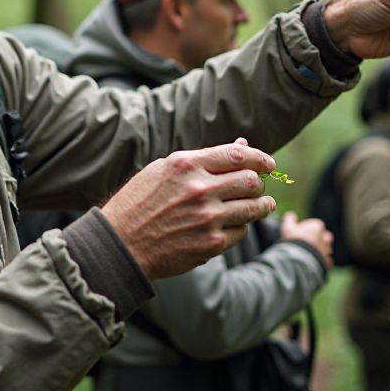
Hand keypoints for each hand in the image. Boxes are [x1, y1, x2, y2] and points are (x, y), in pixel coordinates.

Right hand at [101, 138, 277, 279]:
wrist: (121, 244)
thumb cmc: (140, 203)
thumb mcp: (164, 170)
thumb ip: (204, 159)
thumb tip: (242, 146)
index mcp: (185, 164)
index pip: (238, 155)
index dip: (260, 158)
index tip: (268, 164)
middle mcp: (199, 189)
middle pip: (251, 181)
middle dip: (259, 183)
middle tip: (258, 187)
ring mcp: (207, 218)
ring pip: (254, 207)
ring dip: (262, 206)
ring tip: (263, 205)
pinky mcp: (211, 244)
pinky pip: (241, 231)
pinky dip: (241, 227)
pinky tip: (232, 225)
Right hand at [280, 210, 333, 269]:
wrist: (299, 261)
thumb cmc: (293, 241)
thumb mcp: (287, 227)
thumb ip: (290, 219)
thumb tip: (291, 215)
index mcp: (317, 226)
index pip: (314, 226)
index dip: (305, 230)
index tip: (298, 236)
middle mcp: (325, 237)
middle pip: (322, 237)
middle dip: (315, 240)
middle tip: (304, 245)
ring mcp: (327, 250)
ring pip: (324, 249)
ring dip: (317, 251)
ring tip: (306, 256)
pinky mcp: (327, 262)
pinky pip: (324, 261)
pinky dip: (319, 261)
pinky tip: (310, 263)